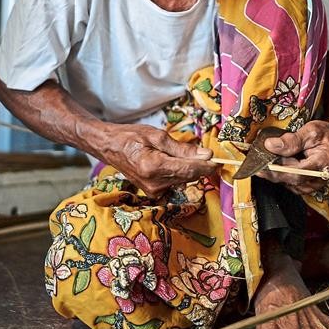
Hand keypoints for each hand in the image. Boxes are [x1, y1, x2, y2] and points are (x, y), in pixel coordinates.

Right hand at [87, 123, 215, 196]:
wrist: (110, 147)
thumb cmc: (131, 137)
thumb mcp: (157, 136)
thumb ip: (182, 148)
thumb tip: (206, 155)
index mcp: (153, 167)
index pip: (188, 170)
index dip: (206, 166)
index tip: (218, 161)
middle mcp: (153, 184)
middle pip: (188, 176)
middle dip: (199, 165)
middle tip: (206, 153)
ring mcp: (153, 191)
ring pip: (183, 180)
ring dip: (189, 168)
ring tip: (180, 154)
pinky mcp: (153, 192)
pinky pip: (175, 182)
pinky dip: (179, 173)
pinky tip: (172, 162)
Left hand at [256, 121, 328, 194]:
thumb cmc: (326, 134)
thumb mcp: (311, 130)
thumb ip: (291, 140)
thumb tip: (270, 145)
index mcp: (323, 162)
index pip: (296, 173)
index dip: (276, 171)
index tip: (260, 167)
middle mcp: (320, 177)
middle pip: (291, 180)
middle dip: (273, 171)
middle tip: (259, 161)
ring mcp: (315, 184)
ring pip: (289, 184)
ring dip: (277, 173)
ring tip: (272, 159)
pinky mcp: (309, 185)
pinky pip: (292, 184)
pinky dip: (283, 175)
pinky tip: (280, 165)